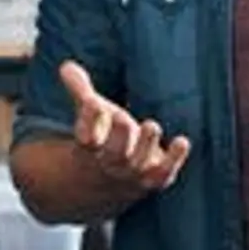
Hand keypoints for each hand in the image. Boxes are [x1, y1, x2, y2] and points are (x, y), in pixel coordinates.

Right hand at [59, 60, 191, 194]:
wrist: (109, 183)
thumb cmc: (101, 139)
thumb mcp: (90, 116)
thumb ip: (79, 90)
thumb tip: (66, 66)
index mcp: (91, 148)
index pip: (86, 137)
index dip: (89, 120)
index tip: (92, 102)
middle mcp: (111, 163)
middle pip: (114, 154)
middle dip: (119, 136)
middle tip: (122, 118)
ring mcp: (134, 173)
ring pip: (138, 164)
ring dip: (145, 145)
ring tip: (151, 126)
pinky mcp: (155, 177)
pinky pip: (164, 173)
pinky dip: (174, 159)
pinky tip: (182, 142)